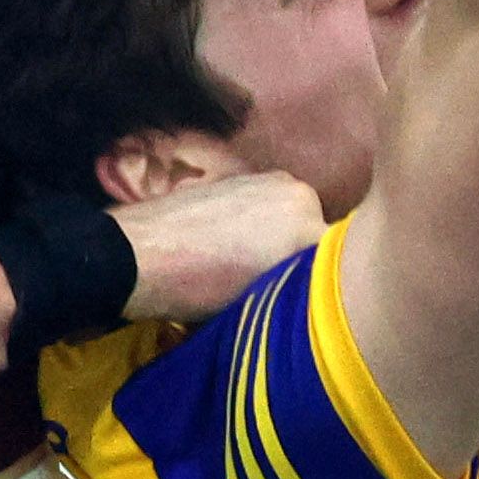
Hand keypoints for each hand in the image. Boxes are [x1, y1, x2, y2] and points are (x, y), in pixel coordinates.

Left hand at [113, 170, 324, 324]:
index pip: (339, 258)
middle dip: (303, 257)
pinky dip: (258, 224)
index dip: (327, 285)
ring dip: (280, 239)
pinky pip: (265, 206)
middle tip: (279, 287)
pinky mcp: (239, 176)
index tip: (311, 302)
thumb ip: (305, 284)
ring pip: (291, 218)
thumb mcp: (267, 298)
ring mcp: (267, 178)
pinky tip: (230, 247)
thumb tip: (321, 288)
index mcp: (312, 222)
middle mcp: (299, 191)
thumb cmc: (203, 287)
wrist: (138, 254)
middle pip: (317, 233)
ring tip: (250, 268)